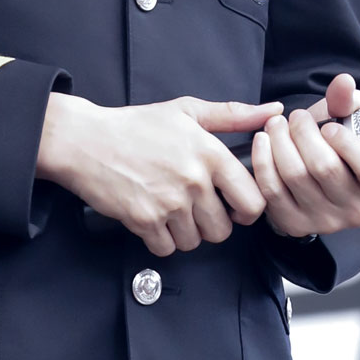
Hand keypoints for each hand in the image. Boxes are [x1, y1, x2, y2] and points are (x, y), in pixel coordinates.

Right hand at [37, 92, 278, 257]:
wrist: (85, 141)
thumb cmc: (135, 125)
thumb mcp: (188, 111)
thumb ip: (234, 114)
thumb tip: (273, 111)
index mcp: (211, 155)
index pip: (253, 201)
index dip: (247, 209)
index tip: (234, 206)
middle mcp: (194, 181)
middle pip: (223, 229)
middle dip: (213, 224)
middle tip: (197, 210)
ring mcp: (169, 203)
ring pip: (195, 241)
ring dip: (187, 233)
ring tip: (173, 212)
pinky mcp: (144, 220)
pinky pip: (167, 248)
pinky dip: (162, 240)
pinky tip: (155, 220)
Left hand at [252, 74, 359, 240]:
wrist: (326, 174)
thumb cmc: (345, 144)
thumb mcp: (355, 120)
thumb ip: (349, 101)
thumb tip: (343, 82)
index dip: (347, 143)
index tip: (329, 126)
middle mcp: (357, 212)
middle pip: (325, 168)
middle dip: (304, 133)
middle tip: (296, 116)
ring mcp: (325, 222)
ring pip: (296, 176)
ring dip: (280, 142)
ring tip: (277, 124)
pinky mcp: (295, 224)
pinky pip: (272, 192)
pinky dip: (263, 162)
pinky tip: (262, 141)